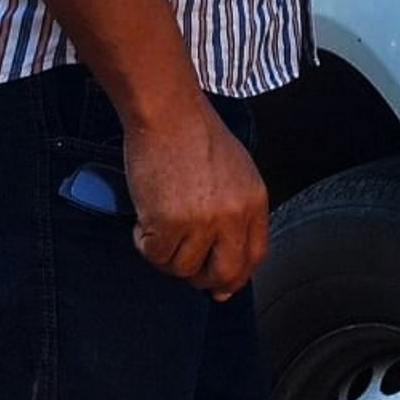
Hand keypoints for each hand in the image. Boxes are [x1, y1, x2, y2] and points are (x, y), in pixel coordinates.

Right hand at [126, 100, 268, 301]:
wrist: (168, 113)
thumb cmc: (195, 135)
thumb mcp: (236, 172)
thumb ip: (236, 213)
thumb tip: (228, 263)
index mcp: (254, 201)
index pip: (254, 256)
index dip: (235, 276)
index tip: (220, 286)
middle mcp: (233, 215)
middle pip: (225, 273)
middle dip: (202, 278)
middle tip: (183, 263)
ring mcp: (202, 221)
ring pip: (183, 268)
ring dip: (167, 253)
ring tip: (160, 222)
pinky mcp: (169, 223)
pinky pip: (155, 255)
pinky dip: (145, 242)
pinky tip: (146, 218)